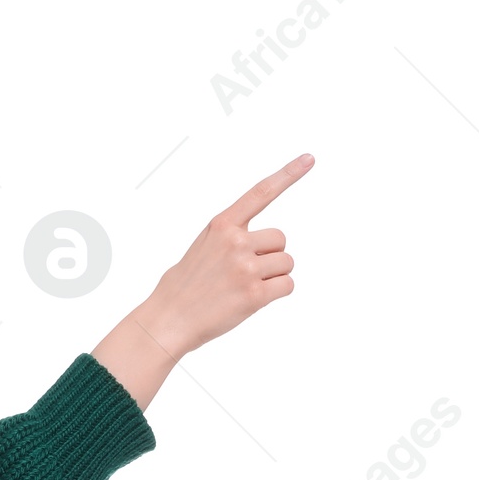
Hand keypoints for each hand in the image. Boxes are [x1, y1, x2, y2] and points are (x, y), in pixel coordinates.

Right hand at [92, 153, 312, 411]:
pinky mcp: (254, 295)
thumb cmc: (184, 286)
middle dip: (271, 256)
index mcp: (222, 225)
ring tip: (245, 288)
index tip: (310, 159)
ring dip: (274, 276)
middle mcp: (236, 242)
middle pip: (281, 240)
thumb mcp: (202, 246)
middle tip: (245, 273)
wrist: (168, 320)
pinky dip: (277, 293)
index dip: (288, 175)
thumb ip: (231, 236)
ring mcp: (245, 268)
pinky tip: (253, 300)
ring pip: (286, 264)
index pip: (261, 193)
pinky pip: (286, 286)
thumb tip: (263, 244)